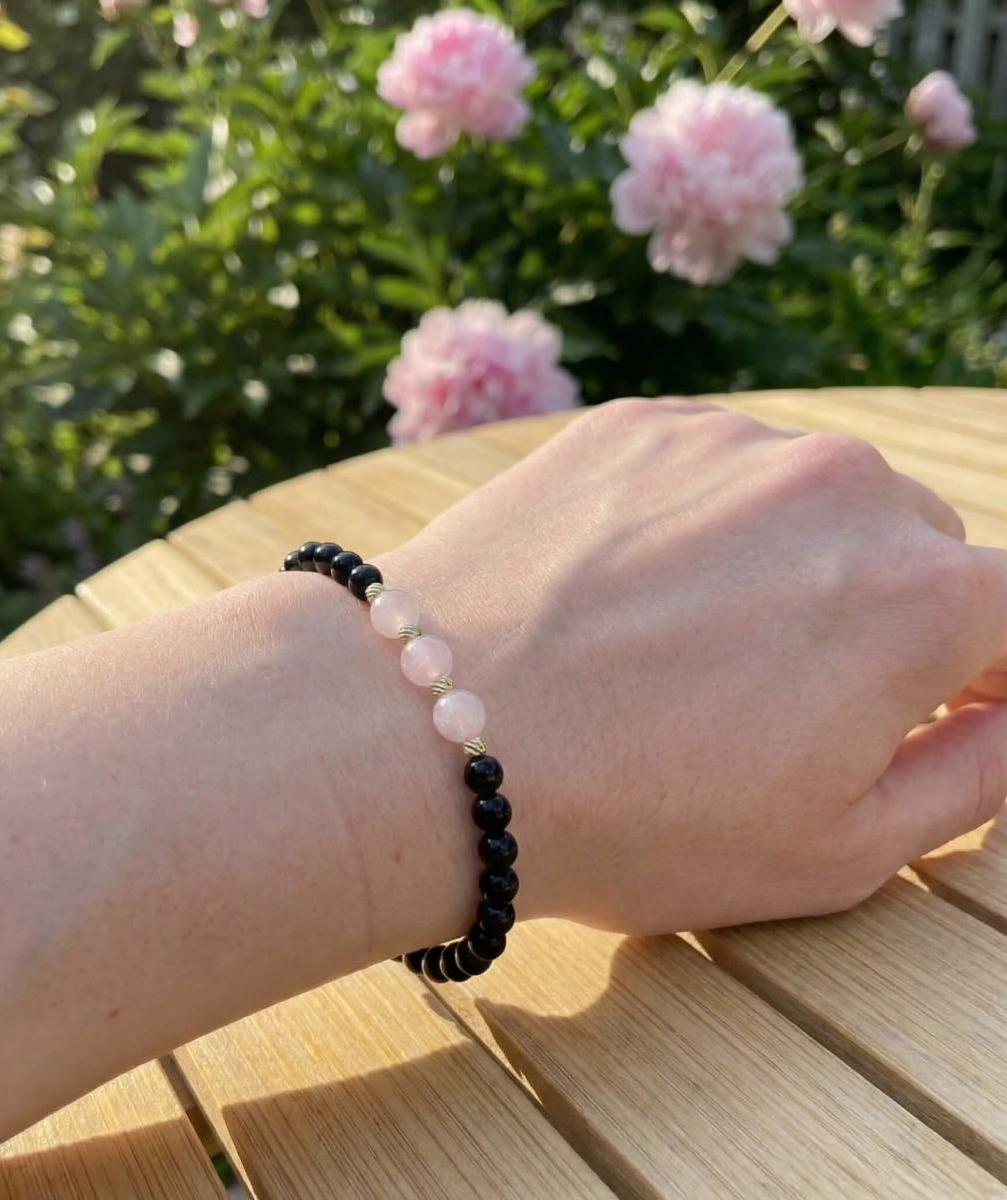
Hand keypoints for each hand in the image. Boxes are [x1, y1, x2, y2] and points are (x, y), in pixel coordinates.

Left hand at [382, 400, 1006, 932]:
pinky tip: (623, 594)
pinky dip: (695, 523)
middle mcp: (843, 485)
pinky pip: (710, 469)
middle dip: (881, 615)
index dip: (987, 669)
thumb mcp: (837, 851)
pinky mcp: (635, 421)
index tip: (940, 703)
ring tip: (680, 647)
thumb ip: (975, 770)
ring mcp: (730, 440)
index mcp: (922, 597)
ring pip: (809, 499)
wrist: (425, 736)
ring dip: (783, 560)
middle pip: (916, 546)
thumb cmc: (630, 818)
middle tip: (779, 692)